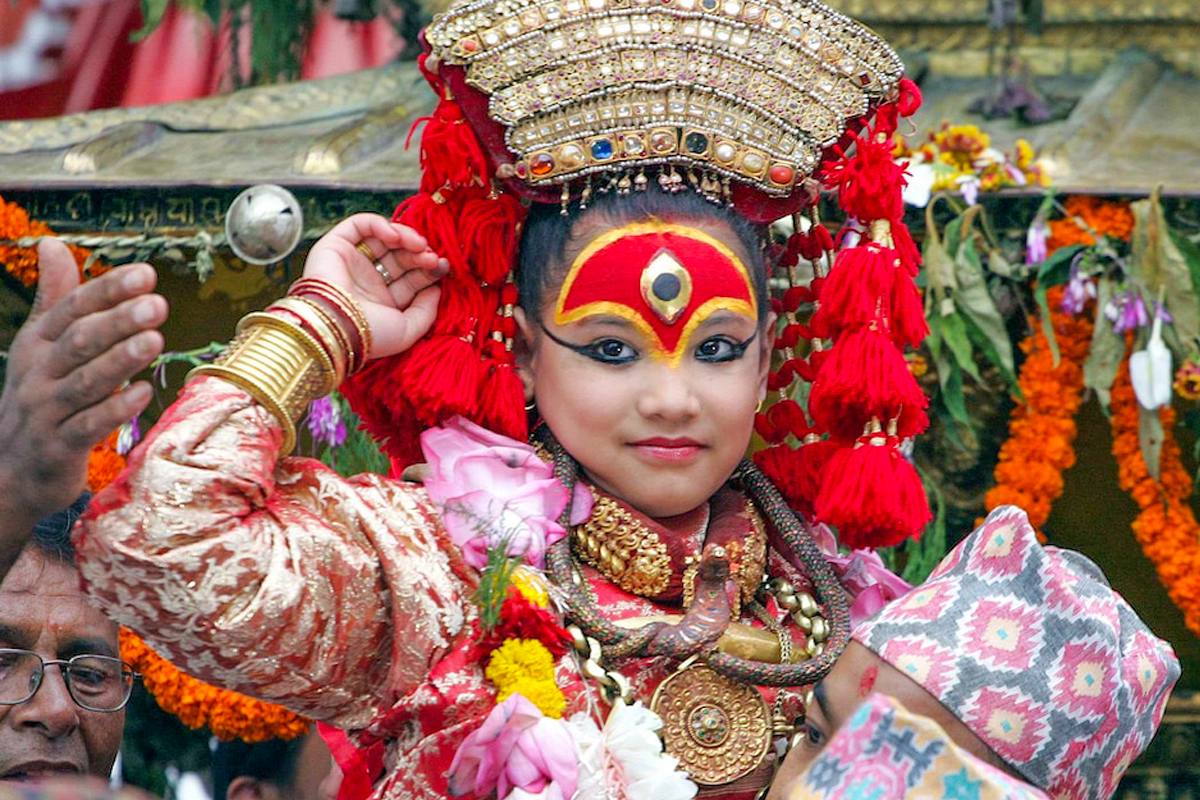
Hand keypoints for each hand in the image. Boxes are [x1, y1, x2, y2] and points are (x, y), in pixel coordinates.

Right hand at [0, 239, 166, 561]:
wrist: (10, 471)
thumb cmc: (38, 398)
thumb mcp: (41, 346)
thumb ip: (55, 299)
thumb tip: (53, 244)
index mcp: (36, 343)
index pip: (72, 309)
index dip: (108, 291)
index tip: (146, 273)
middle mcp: (37, 373)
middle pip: (80, 341)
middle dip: (118, 321)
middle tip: (157, 304)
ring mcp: (46, 412)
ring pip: (85, 382)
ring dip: (121, 360)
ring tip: (156, 341)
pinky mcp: (58, 448)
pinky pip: (88, 426)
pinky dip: (115, 409)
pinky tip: (143, 393)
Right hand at [302, 214, 448, 359]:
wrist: (335, 327)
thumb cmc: (370, 335)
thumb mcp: (408, 330)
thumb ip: (427, 310)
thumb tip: (437, 289)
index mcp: (384, 301)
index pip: (412, 278)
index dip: (430, 270)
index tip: (444, 267)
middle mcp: (369, 281)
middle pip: (402, 257)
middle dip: (420, 254)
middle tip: (433, 257)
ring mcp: (352, 262)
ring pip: (384, 239)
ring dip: (406, 237)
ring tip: (419, 245)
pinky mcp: (335, 246)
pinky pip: (360, 225)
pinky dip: (380, 224)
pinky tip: (395, 236)